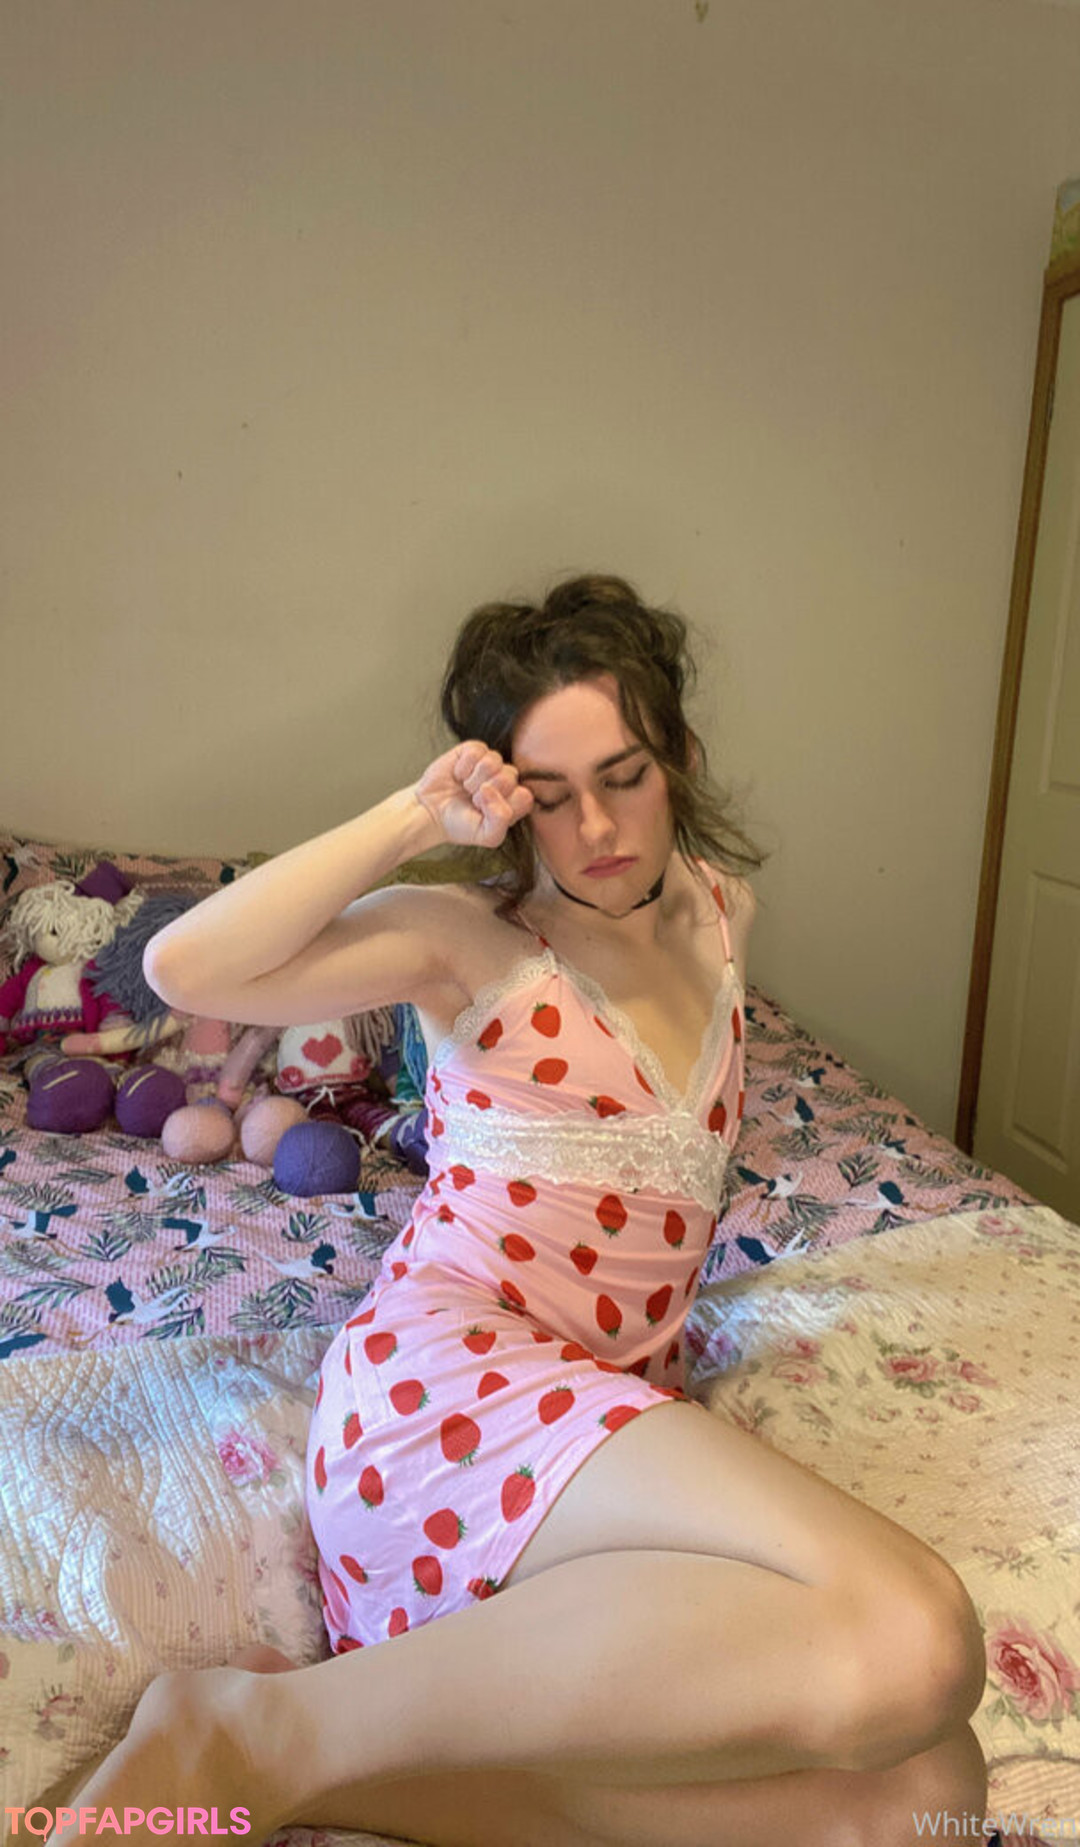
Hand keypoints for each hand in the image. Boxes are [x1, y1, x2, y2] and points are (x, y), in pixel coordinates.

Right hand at [413, 742, 534, 848]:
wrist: (430, 813)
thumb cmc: (460, 825)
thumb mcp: (487, 835)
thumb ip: (502, 819)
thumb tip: (490, 789)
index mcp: (514, 801)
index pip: (525, 796)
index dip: (504, 803)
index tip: (486, 812)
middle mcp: (505, 781)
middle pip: (510, 777)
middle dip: (486, 792)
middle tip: (473, 800)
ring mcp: (491, 764)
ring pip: (494, 762)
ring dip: (474, 779)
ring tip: (465, 787)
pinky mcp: (474, 751)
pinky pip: (477, 751)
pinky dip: (463, 766)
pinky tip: (458, 775)